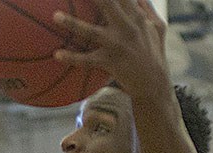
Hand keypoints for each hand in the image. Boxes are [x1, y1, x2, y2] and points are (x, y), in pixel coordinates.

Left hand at [52, 0, 170, 96]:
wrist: (154, 84)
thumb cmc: (154, 53)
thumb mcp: (158, 27)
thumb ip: (147, 8)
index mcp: (137, 16)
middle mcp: (127, 27)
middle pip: (107, 3)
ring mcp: (117, 45)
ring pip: (92, 32)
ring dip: (72, 24)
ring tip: (55, 16)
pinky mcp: (110, 62)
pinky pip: (87, 60)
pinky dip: (72, 58)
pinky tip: (57, 54)